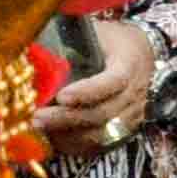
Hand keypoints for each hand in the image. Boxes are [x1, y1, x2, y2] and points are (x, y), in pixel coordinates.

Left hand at [35, 13, 159, 157]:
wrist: (142, 54)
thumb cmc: (111, 40)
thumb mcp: (96, 32)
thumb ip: (70, 39)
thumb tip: (34, 43)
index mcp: (129, 64)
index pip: (112, 83)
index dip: (87, 92)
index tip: (61, 96)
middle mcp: (135, 94)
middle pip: (102, 114)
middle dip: (67, 119)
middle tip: (36, 118)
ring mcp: (132, 115)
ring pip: (101, 134)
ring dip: (68, 135)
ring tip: (39, 130)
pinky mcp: (125, 130)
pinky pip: (100, 145)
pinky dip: (76, 145)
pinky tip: (53, 138)